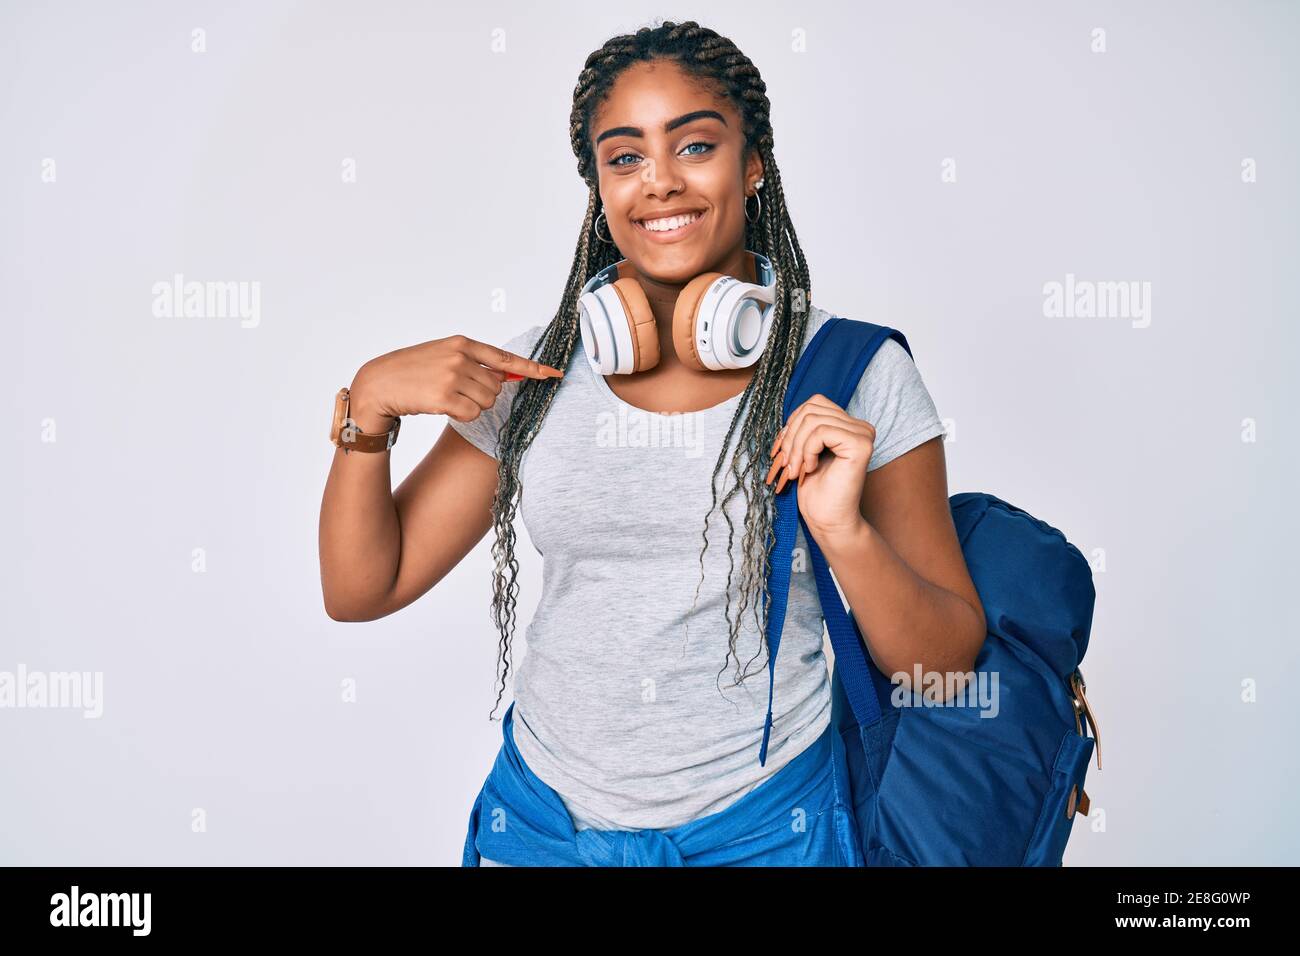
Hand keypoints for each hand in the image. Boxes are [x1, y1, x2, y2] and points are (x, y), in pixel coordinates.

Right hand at [347, 334, 562, 432]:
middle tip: (456, 392)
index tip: (554, 374)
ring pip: (487, 402)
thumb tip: (504, 377)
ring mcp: (452, 376)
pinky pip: (472, 414)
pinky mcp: (444, 397)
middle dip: (482, 395)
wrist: (378, 384)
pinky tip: (441, 406)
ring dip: (471, 406)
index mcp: (461, 342)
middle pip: (497, 387)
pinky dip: (461, 415)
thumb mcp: (442, 355)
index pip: (505, 357)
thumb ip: (473, 362)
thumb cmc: (411, 371)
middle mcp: (459, 357)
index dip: (532, 368)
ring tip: (445, 397)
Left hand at [764, 394, 874, 537]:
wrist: (828, 519)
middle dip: (791, 436)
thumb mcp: (804, 450)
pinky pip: (821, 432)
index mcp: (849, 425)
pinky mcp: (860, 445)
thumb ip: (803, 427)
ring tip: (796, 469)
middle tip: (787, 464)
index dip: (793, 423)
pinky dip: (807, 451)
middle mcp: (860, 426)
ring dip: (796, 447)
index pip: (815, 403)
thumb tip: (790, 414)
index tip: (784, 451)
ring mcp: (863, 434)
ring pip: (813, 420)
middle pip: (812, 408)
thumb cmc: (816, 490)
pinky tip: (810, 469)